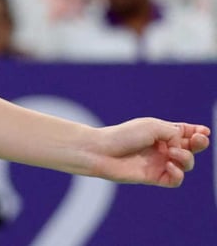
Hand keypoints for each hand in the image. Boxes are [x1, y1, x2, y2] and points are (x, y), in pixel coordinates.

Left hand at [90, 118, 209, 186]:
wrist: (102, 151)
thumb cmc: (124, 135)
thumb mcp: (152, 126)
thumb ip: (174, 133)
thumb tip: (185, 145)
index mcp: (160, 132)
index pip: (184, 133)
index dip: (197, 133)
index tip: (204, 131)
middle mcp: (162, 148)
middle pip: (190, 148)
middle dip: (199, 144)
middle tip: (199, 140)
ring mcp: (159, 163)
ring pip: (186, 164)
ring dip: (185, 157)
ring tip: (171, 152)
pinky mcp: (155, 177)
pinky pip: (176, 179)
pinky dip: (178, 174)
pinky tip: (169, 166)